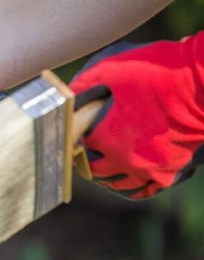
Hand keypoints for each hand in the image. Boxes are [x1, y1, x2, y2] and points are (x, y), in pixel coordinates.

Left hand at [71, 33, 203, 199]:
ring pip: (118, 184)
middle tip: (85, 151)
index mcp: (106, 137)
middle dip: (86, 160)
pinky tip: (128, 178)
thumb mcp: (112, 69)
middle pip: (94, 170)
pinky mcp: (171, 172)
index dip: (74, 136)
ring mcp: (149, 169)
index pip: (77, 145)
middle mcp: (125, 159)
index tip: (74, 130)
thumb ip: (84, 84)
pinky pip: (146, 190)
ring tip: (103, 165)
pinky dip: (134, 187)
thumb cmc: (157, 71)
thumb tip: (68, 95)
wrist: (202, 81)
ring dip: (107, 175)